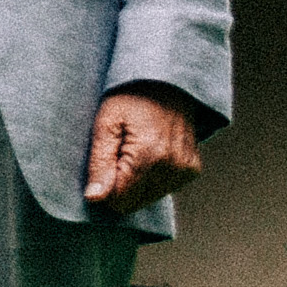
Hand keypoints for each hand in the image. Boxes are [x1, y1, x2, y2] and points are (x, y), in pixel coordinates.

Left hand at [86, 84, 206, 216]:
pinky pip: (164, 189)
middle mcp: (172, 167)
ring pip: (148, 198)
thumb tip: (94, 198)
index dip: (104, 188)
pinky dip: (152, 178)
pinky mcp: (192, 170)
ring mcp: (185, 170)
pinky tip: (149, 155)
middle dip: (120, 186)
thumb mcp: (105, 123)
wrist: (168, 83)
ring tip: (134, 151)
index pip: (119, 199)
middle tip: (119, 155)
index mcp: (148, 156)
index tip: (104, 164)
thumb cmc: (131, 98)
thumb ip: (99, 164)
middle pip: (134, 203)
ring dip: (136, 183)